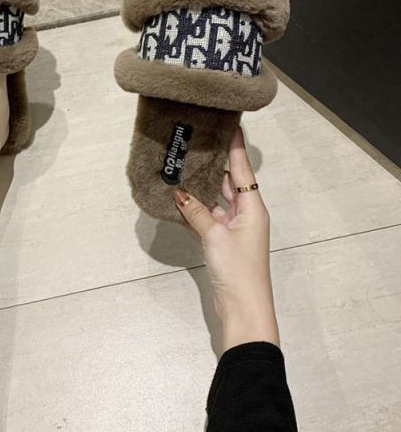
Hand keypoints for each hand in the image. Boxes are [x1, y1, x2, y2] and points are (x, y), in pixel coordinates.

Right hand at [174, 127, 279, 351]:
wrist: (243, 308)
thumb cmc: (237, 268)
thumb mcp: (215, 236)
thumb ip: (196, 212)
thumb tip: (178, 192)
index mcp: (252, 207)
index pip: (242, 168)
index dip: (235, 146)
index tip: (230, 124)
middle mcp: (245, 213)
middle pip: (229, 181)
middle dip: (215, 163)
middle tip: (199, 141)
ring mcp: (233, 228)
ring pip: (216, 199)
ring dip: (203, 186)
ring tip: (186, 164)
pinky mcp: (222, 242)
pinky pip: (207, 218)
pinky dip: (196, 209)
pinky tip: (180, 198)